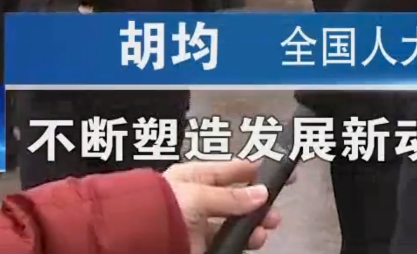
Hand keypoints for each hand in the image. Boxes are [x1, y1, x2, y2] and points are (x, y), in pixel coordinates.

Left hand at [164, 159, 280, 253]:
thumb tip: (262, 194)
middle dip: (259, 205)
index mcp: (196, 176)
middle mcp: (199, 198)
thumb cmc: (164, 206)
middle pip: (237, 199)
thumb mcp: (198, 195)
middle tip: (275, 214)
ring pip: (234, 223)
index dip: (258, 171)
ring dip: (252, 226)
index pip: (233, 170)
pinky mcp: (199, 245)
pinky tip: (252, 242)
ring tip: (264, 232)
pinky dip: (240, 242)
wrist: (133, 238)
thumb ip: (231, 197)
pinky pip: (225, 242)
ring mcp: (199, 223)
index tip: (284, 174)